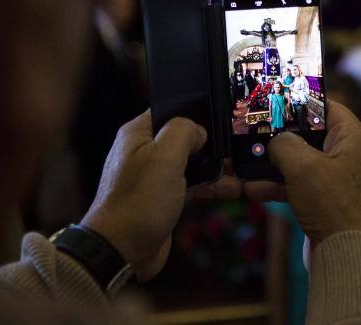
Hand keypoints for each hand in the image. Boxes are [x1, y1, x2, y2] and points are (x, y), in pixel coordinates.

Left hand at [81, 111, 240, 280]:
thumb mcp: (164, 156)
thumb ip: (184, 131)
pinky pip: (191, 183)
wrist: (121, 250)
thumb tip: (199, 131)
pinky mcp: (163, 197)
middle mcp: (144, 150)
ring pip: (192, 162)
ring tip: (239, 176)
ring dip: (216, 168)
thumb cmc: (139, 201)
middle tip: (235, 152)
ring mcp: (154, 175)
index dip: (197, 113)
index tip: (221, 121)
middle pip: (185, 138)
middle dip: (212, 145)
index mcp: (138, 133)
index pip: (171, 110)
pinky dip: (210, 186)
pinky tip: (230, 190)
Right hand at [245, 101, 360, 246]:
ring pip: (302, 161)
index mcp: (354, 137)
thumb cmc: (333, 205)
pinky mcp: (328, 199)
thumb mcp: (302, 166)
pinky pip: (301, 184)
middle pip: (311, 134)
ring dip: (274, 165)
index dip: (300, 101)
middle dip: (281, 138)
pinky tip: (254, 189)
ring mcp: (339, 178)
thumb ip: (284, 144)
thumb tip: (275, 141)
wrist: (348, 255)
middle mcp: (350, 154)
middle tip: (256, 133)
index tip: (275, 101)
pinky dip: (280, 185)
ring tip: (247, 165)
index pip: (326, 106)